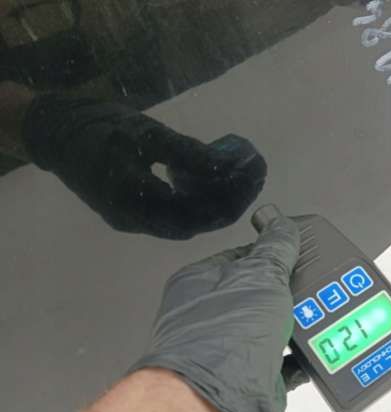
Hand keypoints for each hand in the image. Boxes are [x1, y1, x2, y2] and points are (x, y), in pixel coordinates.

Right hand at [21, 94, 265, 239]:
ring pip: (185, 222)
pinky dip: (195, 202)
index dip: (229, 197)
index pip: (197, 212)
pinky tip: (208, 181)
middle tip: (254, 176)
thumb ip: (187, 153)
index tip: (252, 175)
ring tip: (239, 178)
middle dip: (228, 201)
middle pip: (195, 222)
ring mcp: (133, 221)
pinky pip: (172, 216)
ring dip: (214, 204)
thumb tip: (227, 166)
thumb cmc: (100, 127)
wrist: (55, 133)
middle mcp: (136, 220)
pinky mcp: (132, 215)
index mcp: (138, 200)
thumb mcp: (146, 133)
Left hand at [130, 213, 303, 411]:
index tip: (300, 253)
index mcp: (202, 283)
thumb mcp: (260, 278)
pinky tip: (316, 353)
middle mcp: (212, 316)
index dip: (274, 253)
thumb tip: (283, 228)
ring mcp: (230, 350)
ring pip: (274, 329)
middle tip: (316, 290)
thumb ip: (277, 250)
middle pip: (262, 294)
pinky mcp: (250, 379)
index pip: (243, 257)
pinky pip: (283, 362)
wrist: (218, 407)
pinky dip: (301, 359)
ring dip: (299, 326)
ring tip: (321, 320)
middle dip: (291, 294)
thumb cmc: (222, 339)